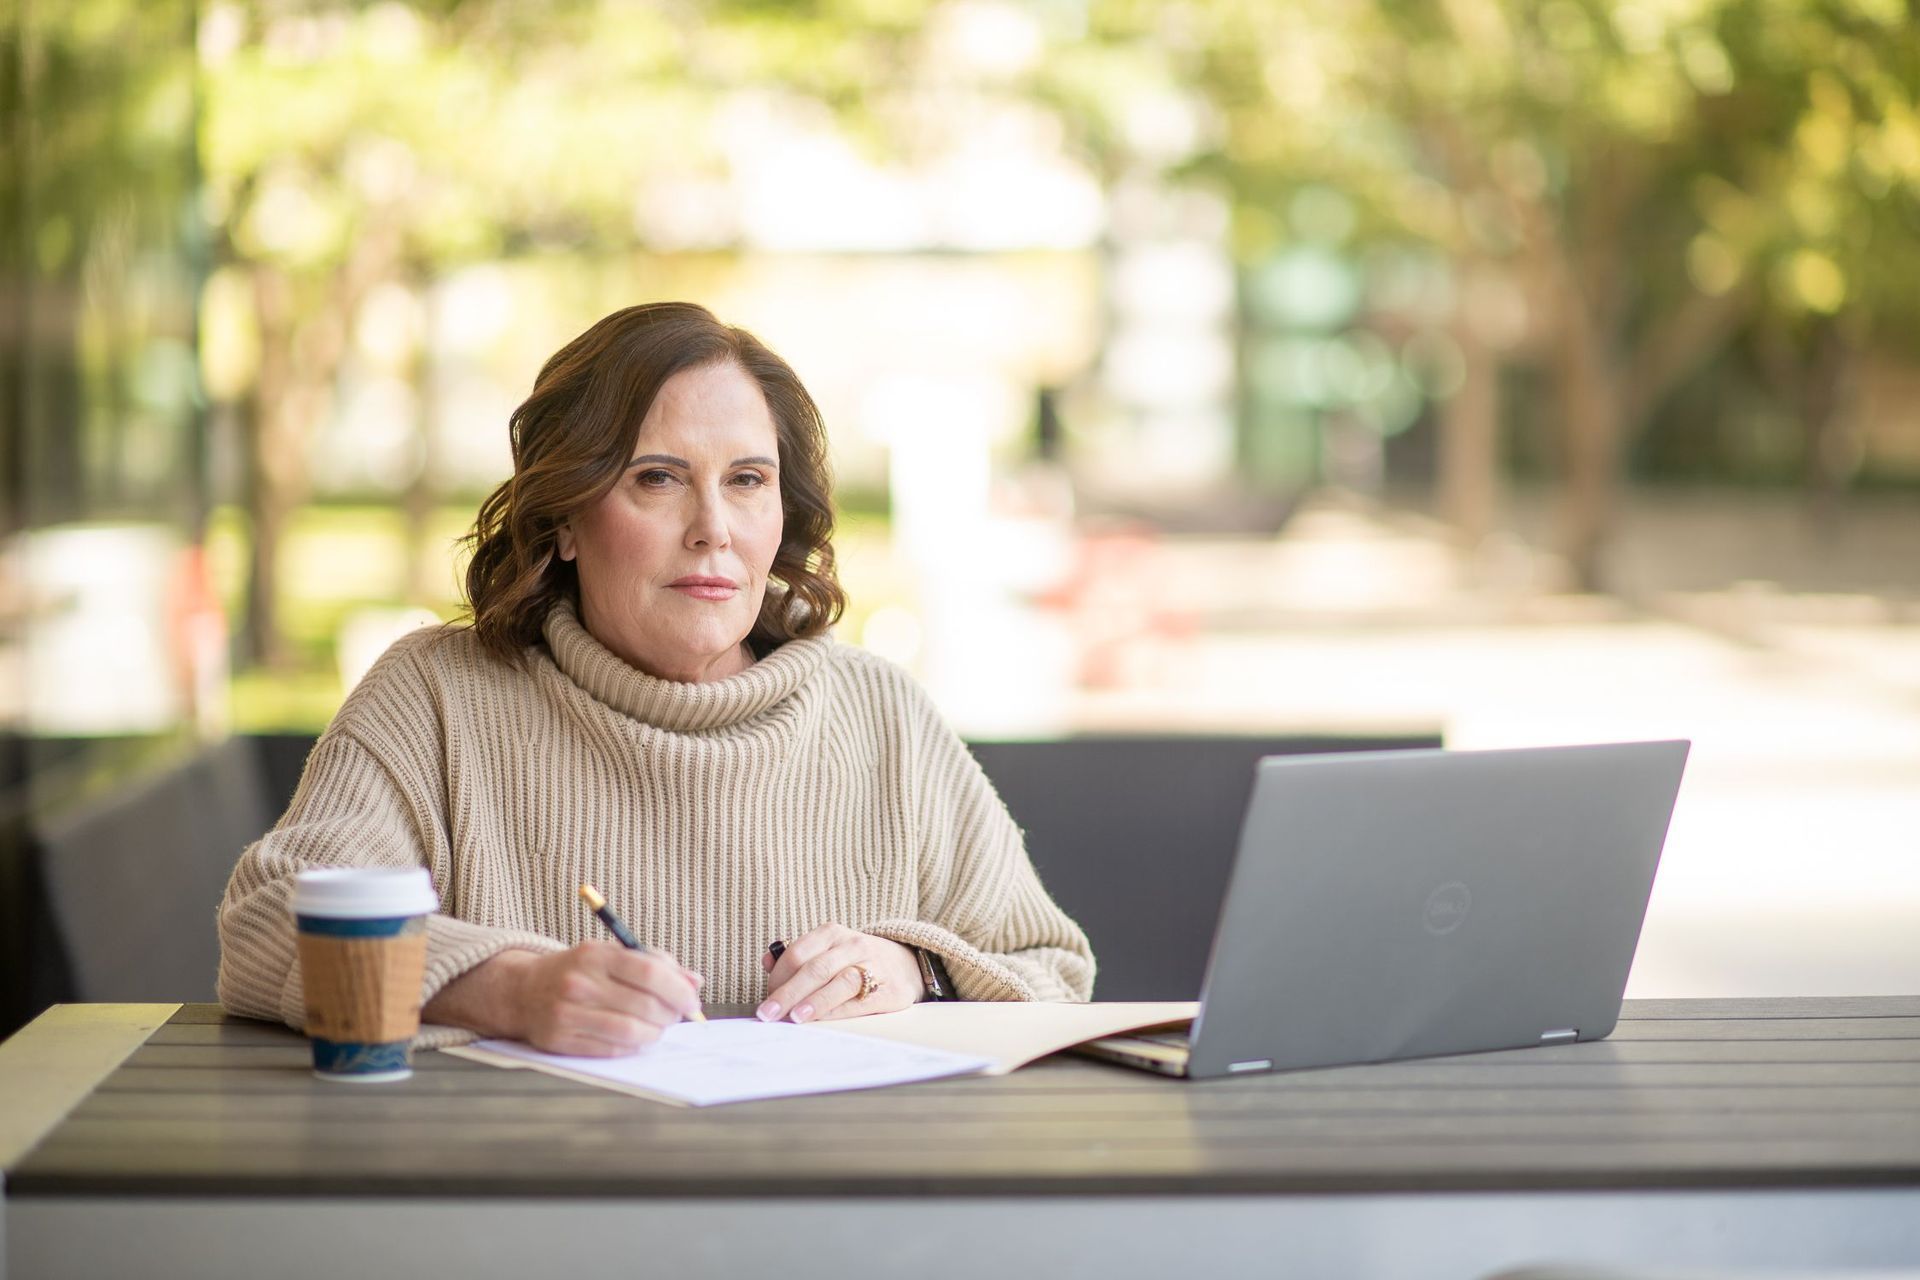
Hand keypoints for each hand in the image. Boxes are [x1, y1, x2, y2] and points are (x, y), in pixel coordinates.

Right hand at [431, 944, 702, 1056]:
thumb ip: (657, 964)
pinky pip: (611, 1050)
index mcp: (595, 954)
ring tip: (658, 1028)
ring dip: (655, 1034)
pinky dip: (633, 1046)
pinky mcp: (559, 1040)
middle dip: (671, 1015)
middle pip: (644, 1005)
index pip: (650, 972)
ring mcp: (566, 1013)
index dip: (679, 990)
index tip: (692, 1001)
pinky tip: (636, 1038)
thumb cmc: (580, 971)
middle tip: (677, 1017)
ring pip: (630, 1032)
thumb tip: (695, 982)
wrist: (523, 991)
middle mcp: (579, 983)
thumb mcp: (613, 955)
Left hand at [756, 924, 922, 1023]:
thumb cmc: (855, 961)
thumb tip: (767, 961)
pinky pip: (859, 1002)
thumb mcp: (827, 949)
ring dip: (814, 1002)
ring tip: (795, 1017)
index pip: (797, 953)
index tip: (765, 1000)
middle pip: (815, 969)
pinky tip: (821, 1022)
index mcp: (832, 933)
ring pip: (839, 982)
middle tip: (767, 1014)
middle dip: (787, 993)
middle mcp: (853, 945)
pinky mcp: (889, 990)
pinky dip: (837, 1012)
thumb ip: (797, 956)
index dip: (778, 978)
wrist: (906, 965)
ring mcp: (873, 966)